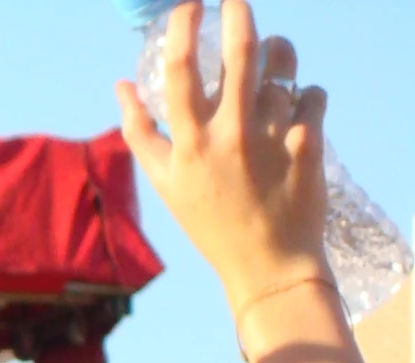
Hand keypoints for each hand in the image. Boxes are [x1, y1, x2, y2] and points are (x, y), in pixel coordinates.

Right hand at [115, 3, 329, 312]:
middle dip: (239, 13)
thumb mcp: (165, 182)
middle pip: (239, 51)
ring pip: (282, 65)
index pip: (180, 70)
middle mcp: (230, 135)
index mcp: (190, 143)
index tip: (189, 5)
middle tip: (238, 1)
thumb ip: (140, 132)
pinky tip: (299, 114)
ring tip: (276, 58)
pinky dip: (307, 96)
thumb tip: (120, 84)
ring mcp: (272, 137)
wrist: (266, 265)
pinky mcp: (309, 143)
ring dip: (280, 52)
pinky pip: (313, 95)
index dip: (183, 27)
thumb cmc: (210, 223)